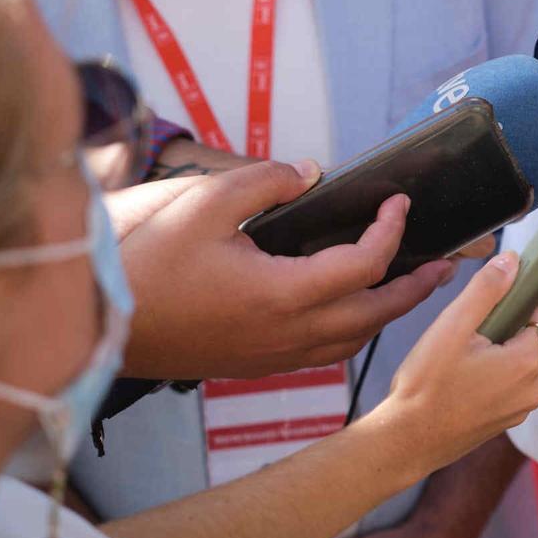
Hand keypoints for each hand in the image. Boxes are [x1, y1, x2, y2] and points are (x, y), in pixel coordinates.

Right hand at [117, 160, 453, 378]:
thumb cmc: (143, 263)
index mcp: (282, 295)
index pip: (364, 265)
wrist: (94, 325)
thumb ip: (265, 182)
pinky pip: (321, 353)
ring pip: (351, 341)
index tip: (399, 204)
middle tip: (444, 265)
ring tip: (407, 286)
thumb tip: (310, 173)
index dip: (390, 232)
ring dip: (386, 313)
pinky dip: (350, 331)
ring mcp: (270, 356)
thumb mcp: (203, 202)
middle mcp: (286, 334)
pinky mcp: (252, 364)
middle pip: (375, 315)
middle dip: (415, 288)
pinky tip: (348, 310)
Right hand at [374, 245, 537, 470]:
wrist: (405, 442)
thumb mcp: (451, 328)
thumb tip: (513, 262)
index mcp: (525, 362)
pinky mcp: (507, 418)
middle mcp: (533, 388)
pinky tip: (508, 351)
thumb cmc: (424, 386)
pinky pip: (536, 385)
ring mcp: (522, 407)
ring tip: (531, 319)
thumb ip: (485, 291)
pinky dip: (536, 361)